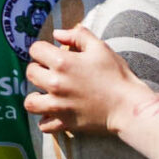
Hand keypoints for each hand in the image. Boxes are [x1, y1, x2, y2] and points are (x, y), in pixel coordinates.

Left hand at [26, 28, 144, 133]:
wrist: (129, 106)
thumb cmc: (116, 75)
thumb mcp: (100, 48)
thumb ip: (78, 35)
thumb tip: (57, 34)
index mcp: (63, 62)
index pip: (35, 50)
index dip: (43, 49)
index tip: (51, 53)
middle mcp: (55, 84)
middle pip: (30, 73)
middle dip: (38, 69)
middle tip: (51, 71)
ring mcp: (58, 106)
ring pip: (30, 101)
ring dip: (35, 96)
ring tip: (46, 94)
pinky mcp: (64, 123)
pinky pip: (43, 125)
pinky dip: (46, 119)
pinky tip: (54, 113)